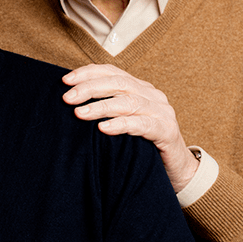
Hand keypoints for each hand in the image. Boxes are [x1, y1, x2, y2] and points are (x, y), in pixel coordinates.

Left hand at [62, 64, 198, 192]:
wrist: (176, 168)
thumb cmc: (142, 144)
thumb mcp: (122, 121)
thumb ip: (105, 109)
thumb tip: (71, 103)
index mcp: (139, 88)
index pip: (111, 72)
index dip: (88, 73)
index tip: (66, 81)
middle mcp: (151, 95)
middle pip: (118, 83)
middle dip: (90, 88)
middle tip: (68, 98)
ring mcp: (161, 112)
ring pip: (128, 102)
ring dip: (101, 107)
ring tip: (80, 113)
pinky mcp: (167, 131)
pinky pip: (143, 124)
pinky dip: (121, 124)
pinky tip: (103, 128)